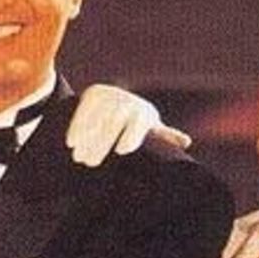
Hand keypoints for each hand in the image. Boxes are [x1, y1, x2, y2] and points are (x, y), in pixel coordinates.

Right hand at [66, 84, 191, 167]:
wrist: (119, 98)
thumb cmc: (139, 123)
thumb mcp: (152, 129)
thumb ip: (165, 136)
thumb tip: (186, 142)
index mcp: (144, 113)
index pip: (138, 124)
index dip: (131, 136)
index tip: (123, 152)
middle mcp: (127, 101)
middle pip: (113, 124)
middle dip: (101, 144)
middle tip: (91, 164)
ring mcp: (109, 95)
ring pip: (96, 119)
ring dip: (86, 139)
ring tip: (80, 158)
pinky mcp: (93, 93)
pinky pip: (83, 111)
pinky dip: (76, 127)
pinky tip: (72, 144)